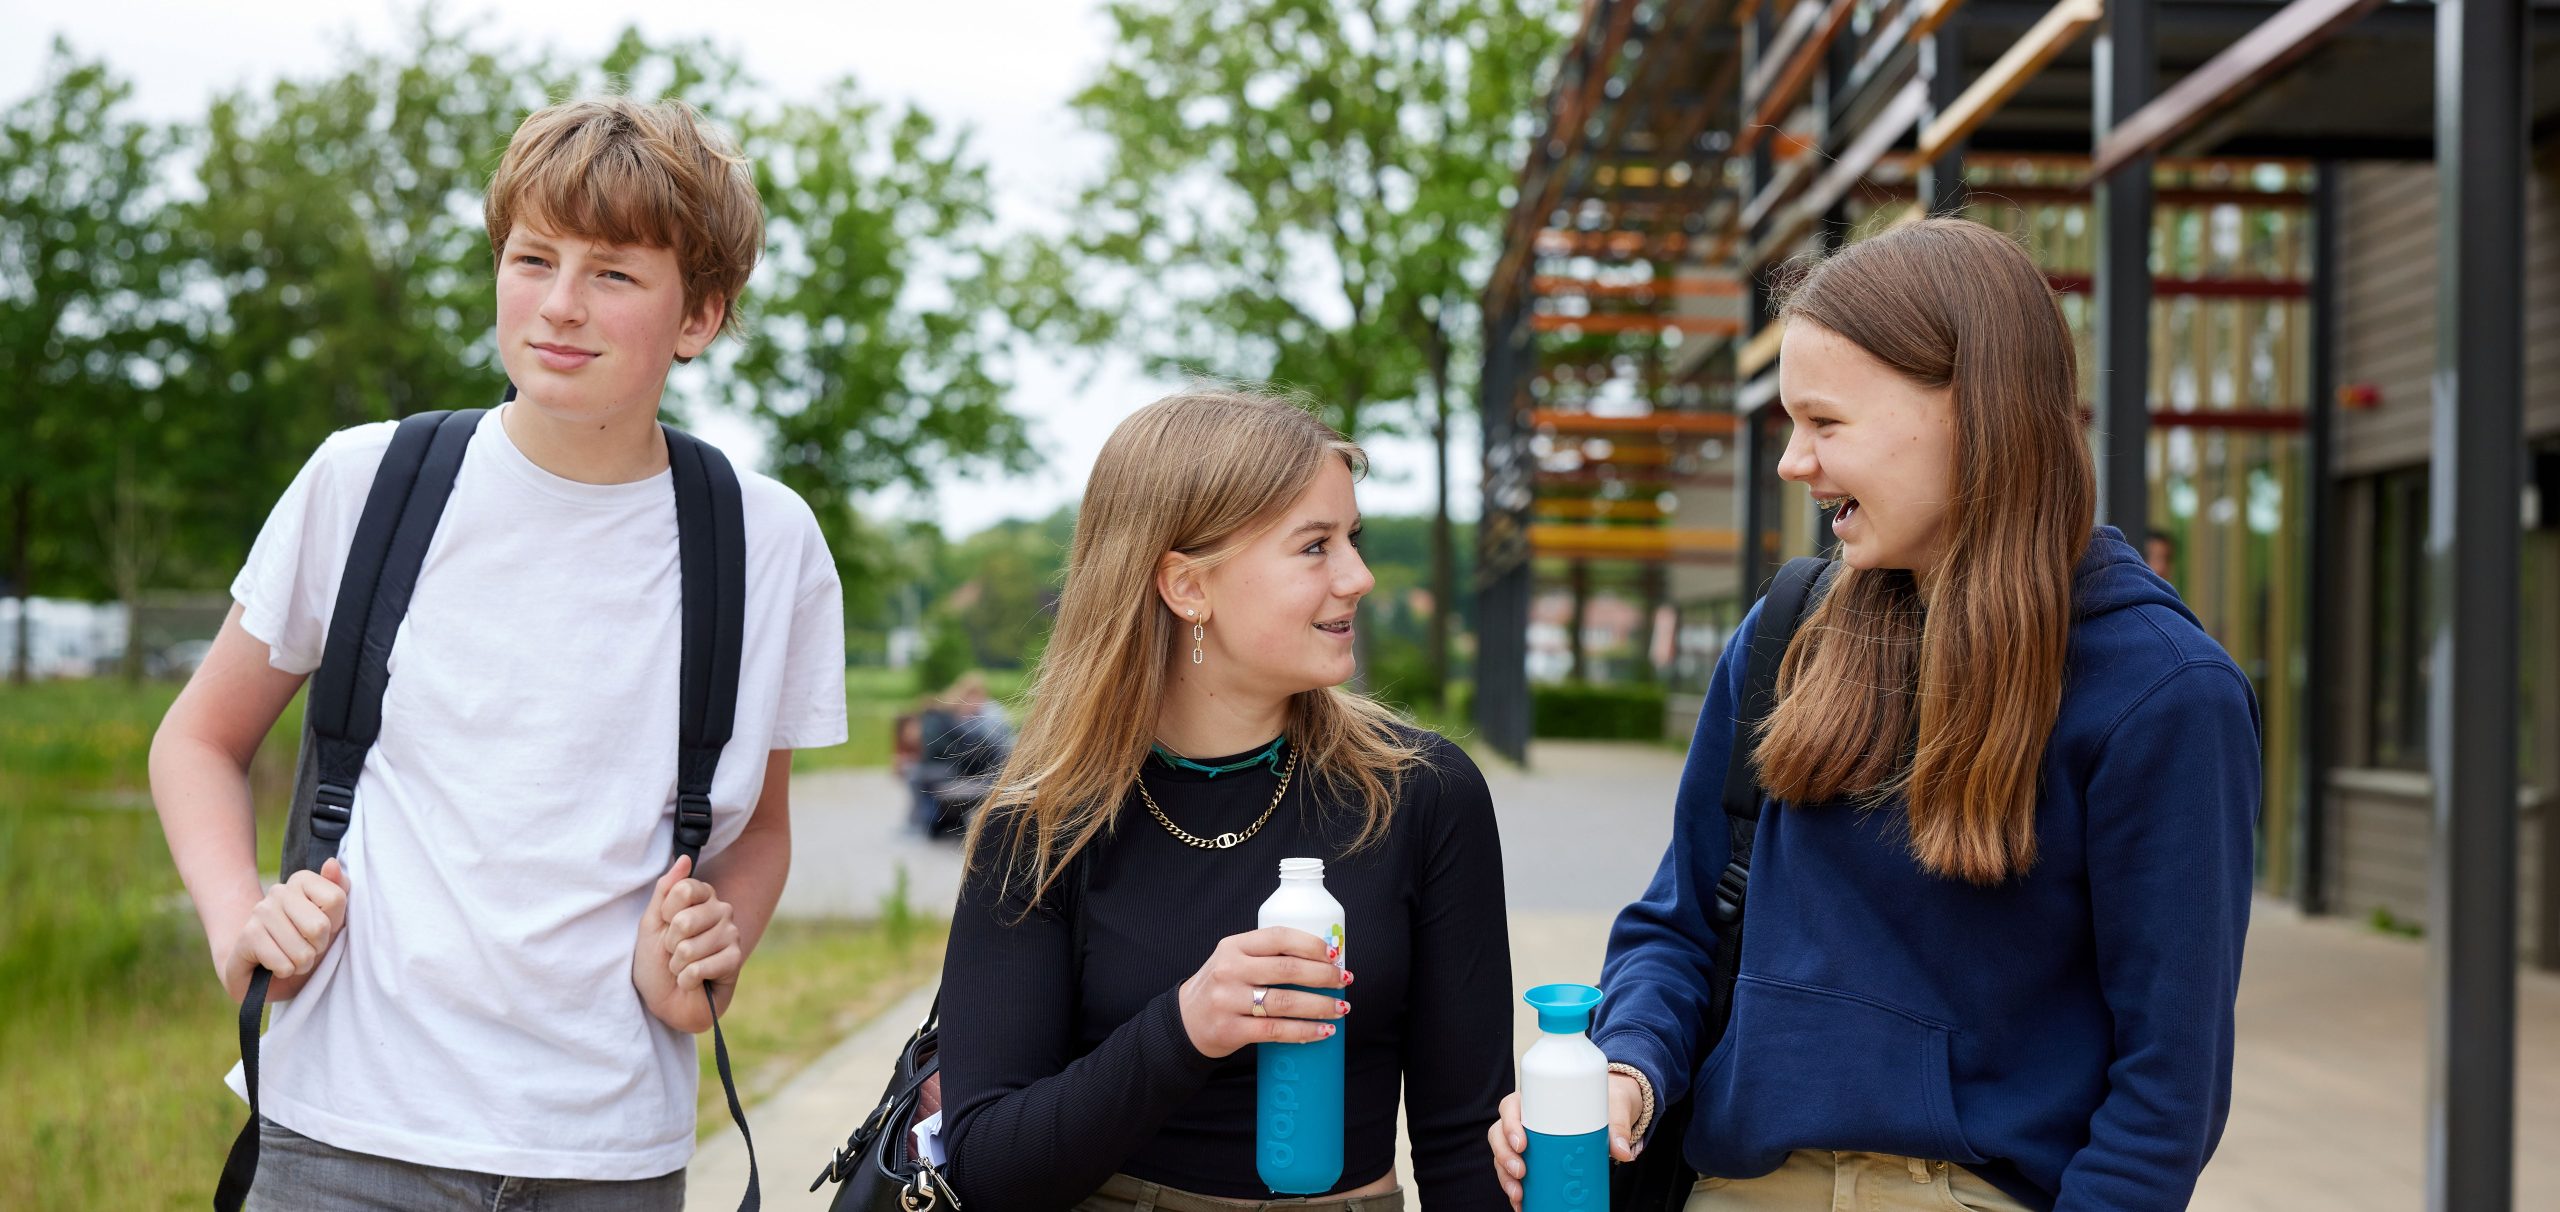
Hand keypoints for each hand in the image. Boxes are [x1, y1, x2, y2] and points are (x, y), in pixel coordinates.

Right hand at [223, 858, 349, 1003]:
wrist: (265, 973)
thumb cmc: (304, 944)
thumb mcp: (332, 921)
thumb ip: (339, 891)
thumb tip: (332, 862)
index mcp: (301, 880)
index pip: (336, 899)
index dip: (334, 925)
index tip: (321, 929)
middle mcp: (279, 891)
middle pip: (319, 927)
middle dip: (317, 948)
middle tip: (305, 947)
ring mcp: (260, 911)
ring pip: (301, 950)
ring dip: (300, 963)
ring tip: (289, 957)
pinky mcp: (248, 936)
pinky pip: (283, 963)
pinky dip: (284, 971)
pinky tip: (273, 965)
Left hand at [633, 856, 741, 1031]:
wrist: (665, 1002)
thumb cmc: (656, 963)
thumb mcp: (651, 923)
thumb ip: (665, 890)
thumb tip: (684, 858)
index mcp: (702, 898)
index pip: (684, 889)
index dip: (666, 913)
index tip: (665, 926)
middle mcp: (721, 911)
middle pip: (686, 919)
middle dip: (671, 944)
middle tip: (674, 953)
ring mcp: (731, 934)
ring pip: (692, 946)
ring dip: (678, 964)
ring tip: (683, 968)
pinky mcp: (736, 960)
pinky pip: (704, 965)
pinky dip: (688, 978)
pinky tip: (693, 981)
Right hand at [1175, 926, 1349, 1057]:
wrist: (1185, 1022)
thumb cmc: (1221, 988)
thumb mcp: (1234, 960)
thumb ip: (1267, 956)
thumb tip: (1322, 959)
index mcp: (1233, 946)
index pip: (1279, 937)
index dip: (1311, 944)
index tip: (1334, 954)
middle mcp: (1229, 970)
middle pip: (1287, 969)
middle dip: (1324, 976)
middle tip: (1345, 980)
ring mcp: (1228, 1001)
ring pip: (1286, 1002)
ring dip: (1320, 1006)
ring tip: (1341, 1008)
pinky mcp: (1231, 1030)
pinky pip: (1276, 1031)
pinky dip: (1305, 1032)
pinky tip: (1323, 1032)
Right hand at [1486, 1071, 1645, 1209]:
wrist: (1612, 1110)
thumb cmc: (1605, 1101)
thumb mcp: (1613, 1108)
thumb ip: (1617, 1127)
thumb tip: (1623, 1152)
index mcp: (1534, 1099)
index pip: (1510, 1107)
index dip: (1509, 1126)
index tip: (1522, 1144)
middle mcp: (1525, 1119)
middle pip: (1499, 1135)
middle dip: (1505, 1156)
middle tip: (1522, 1172)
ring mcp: (1526, 1140)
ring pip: (1503, 1156)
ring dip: (1505, 1177)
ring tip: (1519, 1194)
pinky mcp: (1532, 1158)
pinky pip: (1513, 1173)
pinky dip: (1514, 1189)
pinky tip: (1520, 1203)